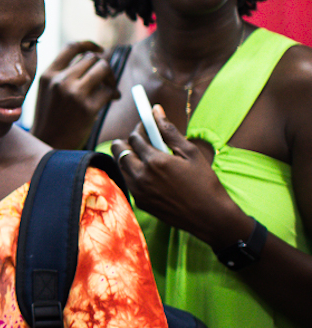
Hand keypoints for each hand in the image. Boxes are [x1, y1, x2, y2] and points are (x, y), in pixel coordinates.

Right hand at [32, 41, 120, 148]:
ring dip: (111, 77)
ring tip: (109, 88)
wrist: (49, 144)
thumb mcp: (47, 92)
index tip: (99, 49)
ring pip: (103, 68)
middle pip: (92, 58)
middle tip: (106, 79)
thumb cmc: (51, 118)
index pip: (72, 47)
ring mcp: (74, 93)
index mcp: (48, 74)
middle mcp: (60, 80)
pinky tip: (111, 99)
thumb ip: (63, 75)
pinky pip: (108, 90)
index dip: (89, 44)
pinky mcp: (88, 107)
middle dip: (103, 66)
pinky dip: (113, 93)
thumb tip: (93, 59)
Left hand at [112, 106, 247, 246]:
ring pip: (122, 167)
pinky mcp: (140, 203)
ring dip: (129, 158)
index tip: (146, 126)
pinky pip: (129, 182)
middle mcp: (141, 176)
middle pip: (119, 151)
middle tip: (143, 140)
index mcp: (155, 161)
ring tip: (148, 157)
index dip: (139, 129)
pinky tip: (152, 175)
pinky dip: (135, 174)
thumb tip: (156, 111)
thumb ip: (170, 131)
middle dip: (127, 142)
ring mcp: (138, 191)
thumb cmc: (205, 182)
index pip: (134, 137)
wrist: (210, 217)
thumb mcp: (191, 153)